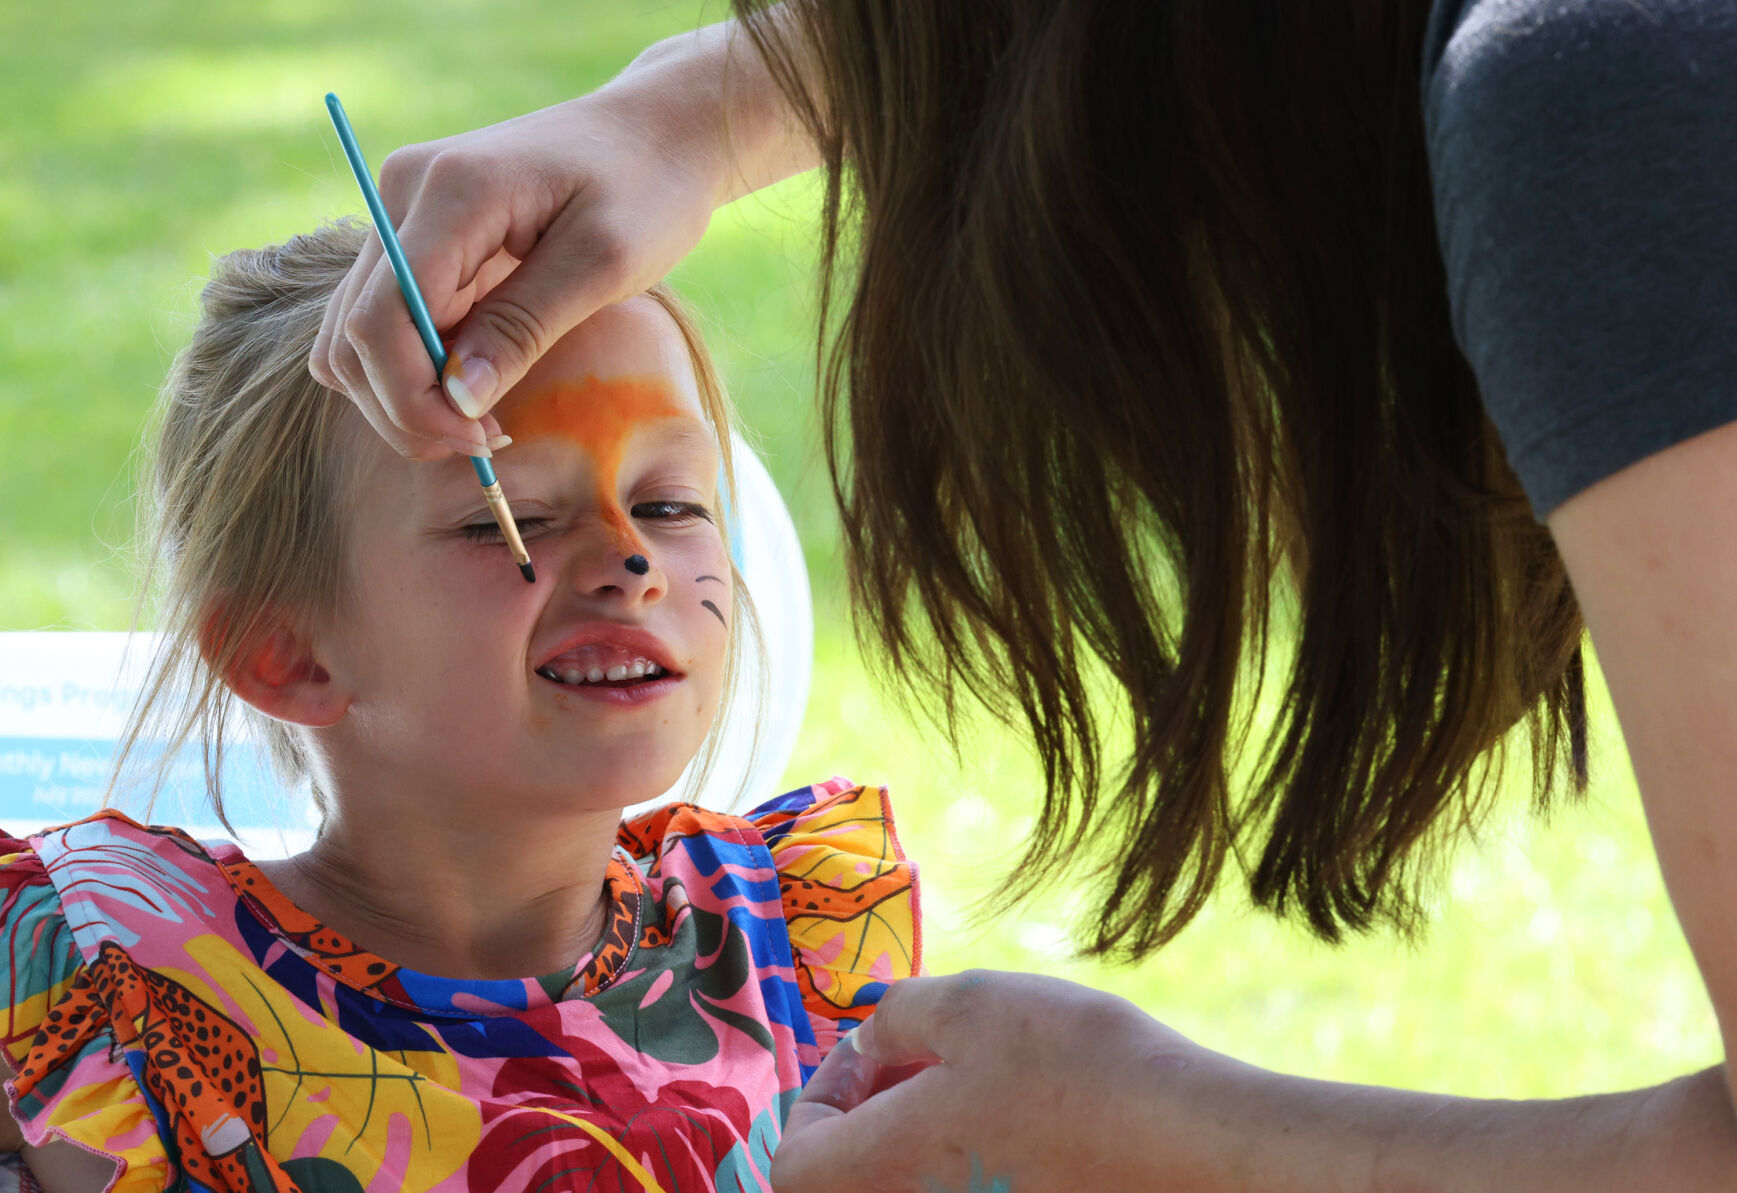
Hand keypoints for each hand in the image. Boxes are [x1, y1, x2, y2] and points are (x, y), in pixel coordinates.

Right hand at [310, 19, 813, 460]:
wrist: (653, 132)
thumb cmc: (646, 189)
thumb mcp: (605, 264)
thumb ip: (526, 328)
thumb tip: (458, 399)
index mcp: (451, 191)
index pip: (383, 319)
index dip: (416, 399)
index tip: (482, 439)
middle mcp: (402, 195)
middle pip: (355, 335)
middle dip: (407, 409)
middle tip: (487, 442)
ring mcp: (400, 215)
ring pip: (352, 335)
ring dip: (403, 396)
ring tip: (482, 420)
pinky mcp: (414, 239)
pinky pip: (383, 322)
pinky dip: (412, 369)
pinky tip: (475, 385)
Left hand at [772, 970, 1229, 1192]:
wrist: (1198, 1149)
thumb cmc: (1080, 1070)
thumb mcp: (973, 1004)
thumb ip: (895, 1017)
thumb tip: (868, 1040)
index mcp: (882, 1173)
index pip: (792, 1163)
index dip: (817, 1098)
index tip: (874, 1053)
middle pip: (851, 1181)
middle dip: (873, 1114)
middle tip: (927, 1059)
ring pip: (912, 1188)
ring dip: (922, 1140)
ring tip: (982, 1085)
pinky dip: (970, 1168)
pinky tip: (1023, 1126)